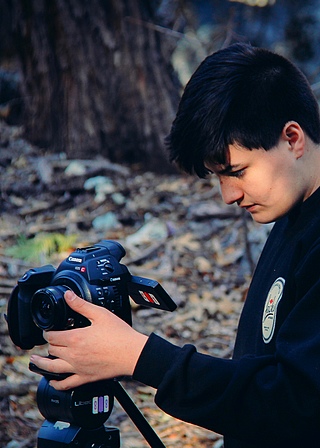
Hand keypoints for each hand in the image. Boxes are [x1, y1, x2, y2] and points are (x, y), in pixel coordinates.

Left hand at [30, 290, 147, 389]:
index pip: (52, 336)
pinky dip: (56, 384)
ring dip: (41, 364)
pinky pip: (66, 384)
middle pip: (52, 350)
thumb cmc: (119, 335)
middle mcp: (73, 355)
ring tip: (35, 361)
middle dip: (49, 343)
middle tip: (49, 340)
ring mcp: (78, 368)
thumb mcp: (100, 314)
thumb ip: (81, 305)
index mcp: (75, 338)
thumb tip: (68, 296)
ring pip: (52, 368)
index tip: (48, 330)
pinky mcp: (85, 378)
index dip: (47, 332)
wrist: (132, 354)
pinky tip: (53, 382)